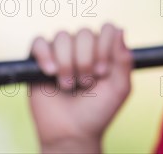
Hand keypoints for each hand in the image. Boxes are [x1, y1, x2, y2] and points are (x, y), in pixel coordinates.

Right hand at [28, 23, 132, 152]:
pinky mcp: (38, 61)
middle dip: (86, 60)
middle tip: (86, 83)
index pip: (107, 29)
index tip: (103, 72)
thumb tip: (120, 31)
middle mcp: (83, 47)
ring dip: (67, 63)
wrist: (72, 133)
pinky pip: (39, 42)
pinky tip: (50, 72)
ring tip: (68, 85)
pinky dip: (45, 55)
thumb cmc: (98, 111)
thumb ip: (123, 60)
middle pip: (84, 33)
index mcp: (104, 49)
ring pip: (62, 36)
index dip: (105, 47)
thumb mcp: (119, 88)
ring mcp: (61, 52)